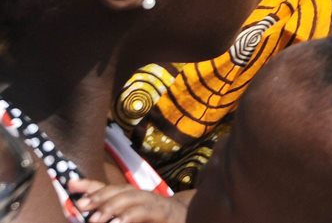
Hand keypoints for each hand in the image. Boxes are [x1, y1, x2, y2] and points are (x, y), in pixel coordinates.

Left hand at [68, 179, 187, 222]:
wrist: (189, 219)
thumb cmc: (155, 220)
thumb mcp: (130, 215)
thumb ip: (112, 213)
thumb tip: (88, 212)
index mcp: (132, 197)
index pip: (109, 188)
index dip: (90, 185)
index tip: (71, 183)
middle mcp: (142, 196)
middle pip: (119, 190)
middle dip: (99, 196)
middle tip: (81, 206)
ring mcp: (154, 203)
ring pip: (131, 198)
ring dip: (112, 206)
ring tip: (95, 219)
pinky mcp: (164, 213)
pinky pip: (146, 212)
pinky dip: (131, 216)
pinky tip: (118, 222)